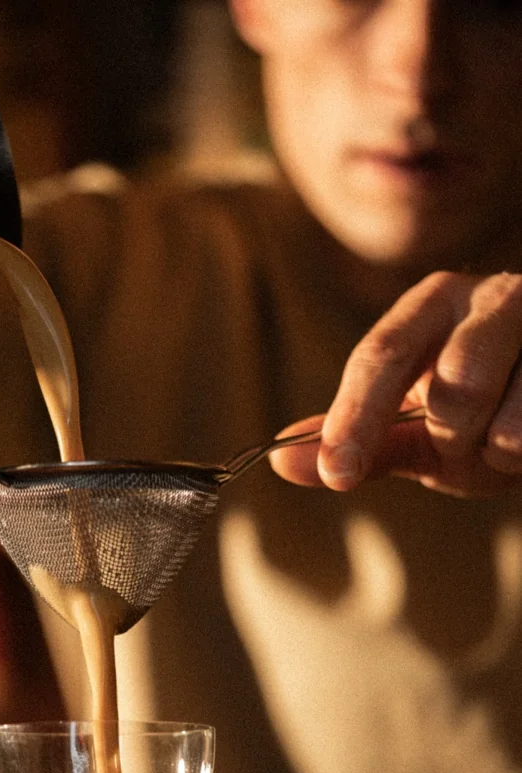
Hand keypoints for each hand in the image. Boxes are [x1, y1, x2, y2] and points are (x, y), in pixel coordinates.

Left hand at [269, 271, 521, 496]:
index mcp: (433, 303)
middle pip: (453, 391)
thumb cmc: (482, 414)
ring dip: (498, 451)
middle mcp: (491, 294)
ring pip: (504, 419)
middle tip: (461, 439)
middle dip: (451, 439)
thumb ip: (358, 442)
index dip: (355, 420)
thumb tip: (279, 459)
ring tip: (506, 437)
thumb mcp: (416, 430)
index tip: (336, 473)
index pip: (380, 357)